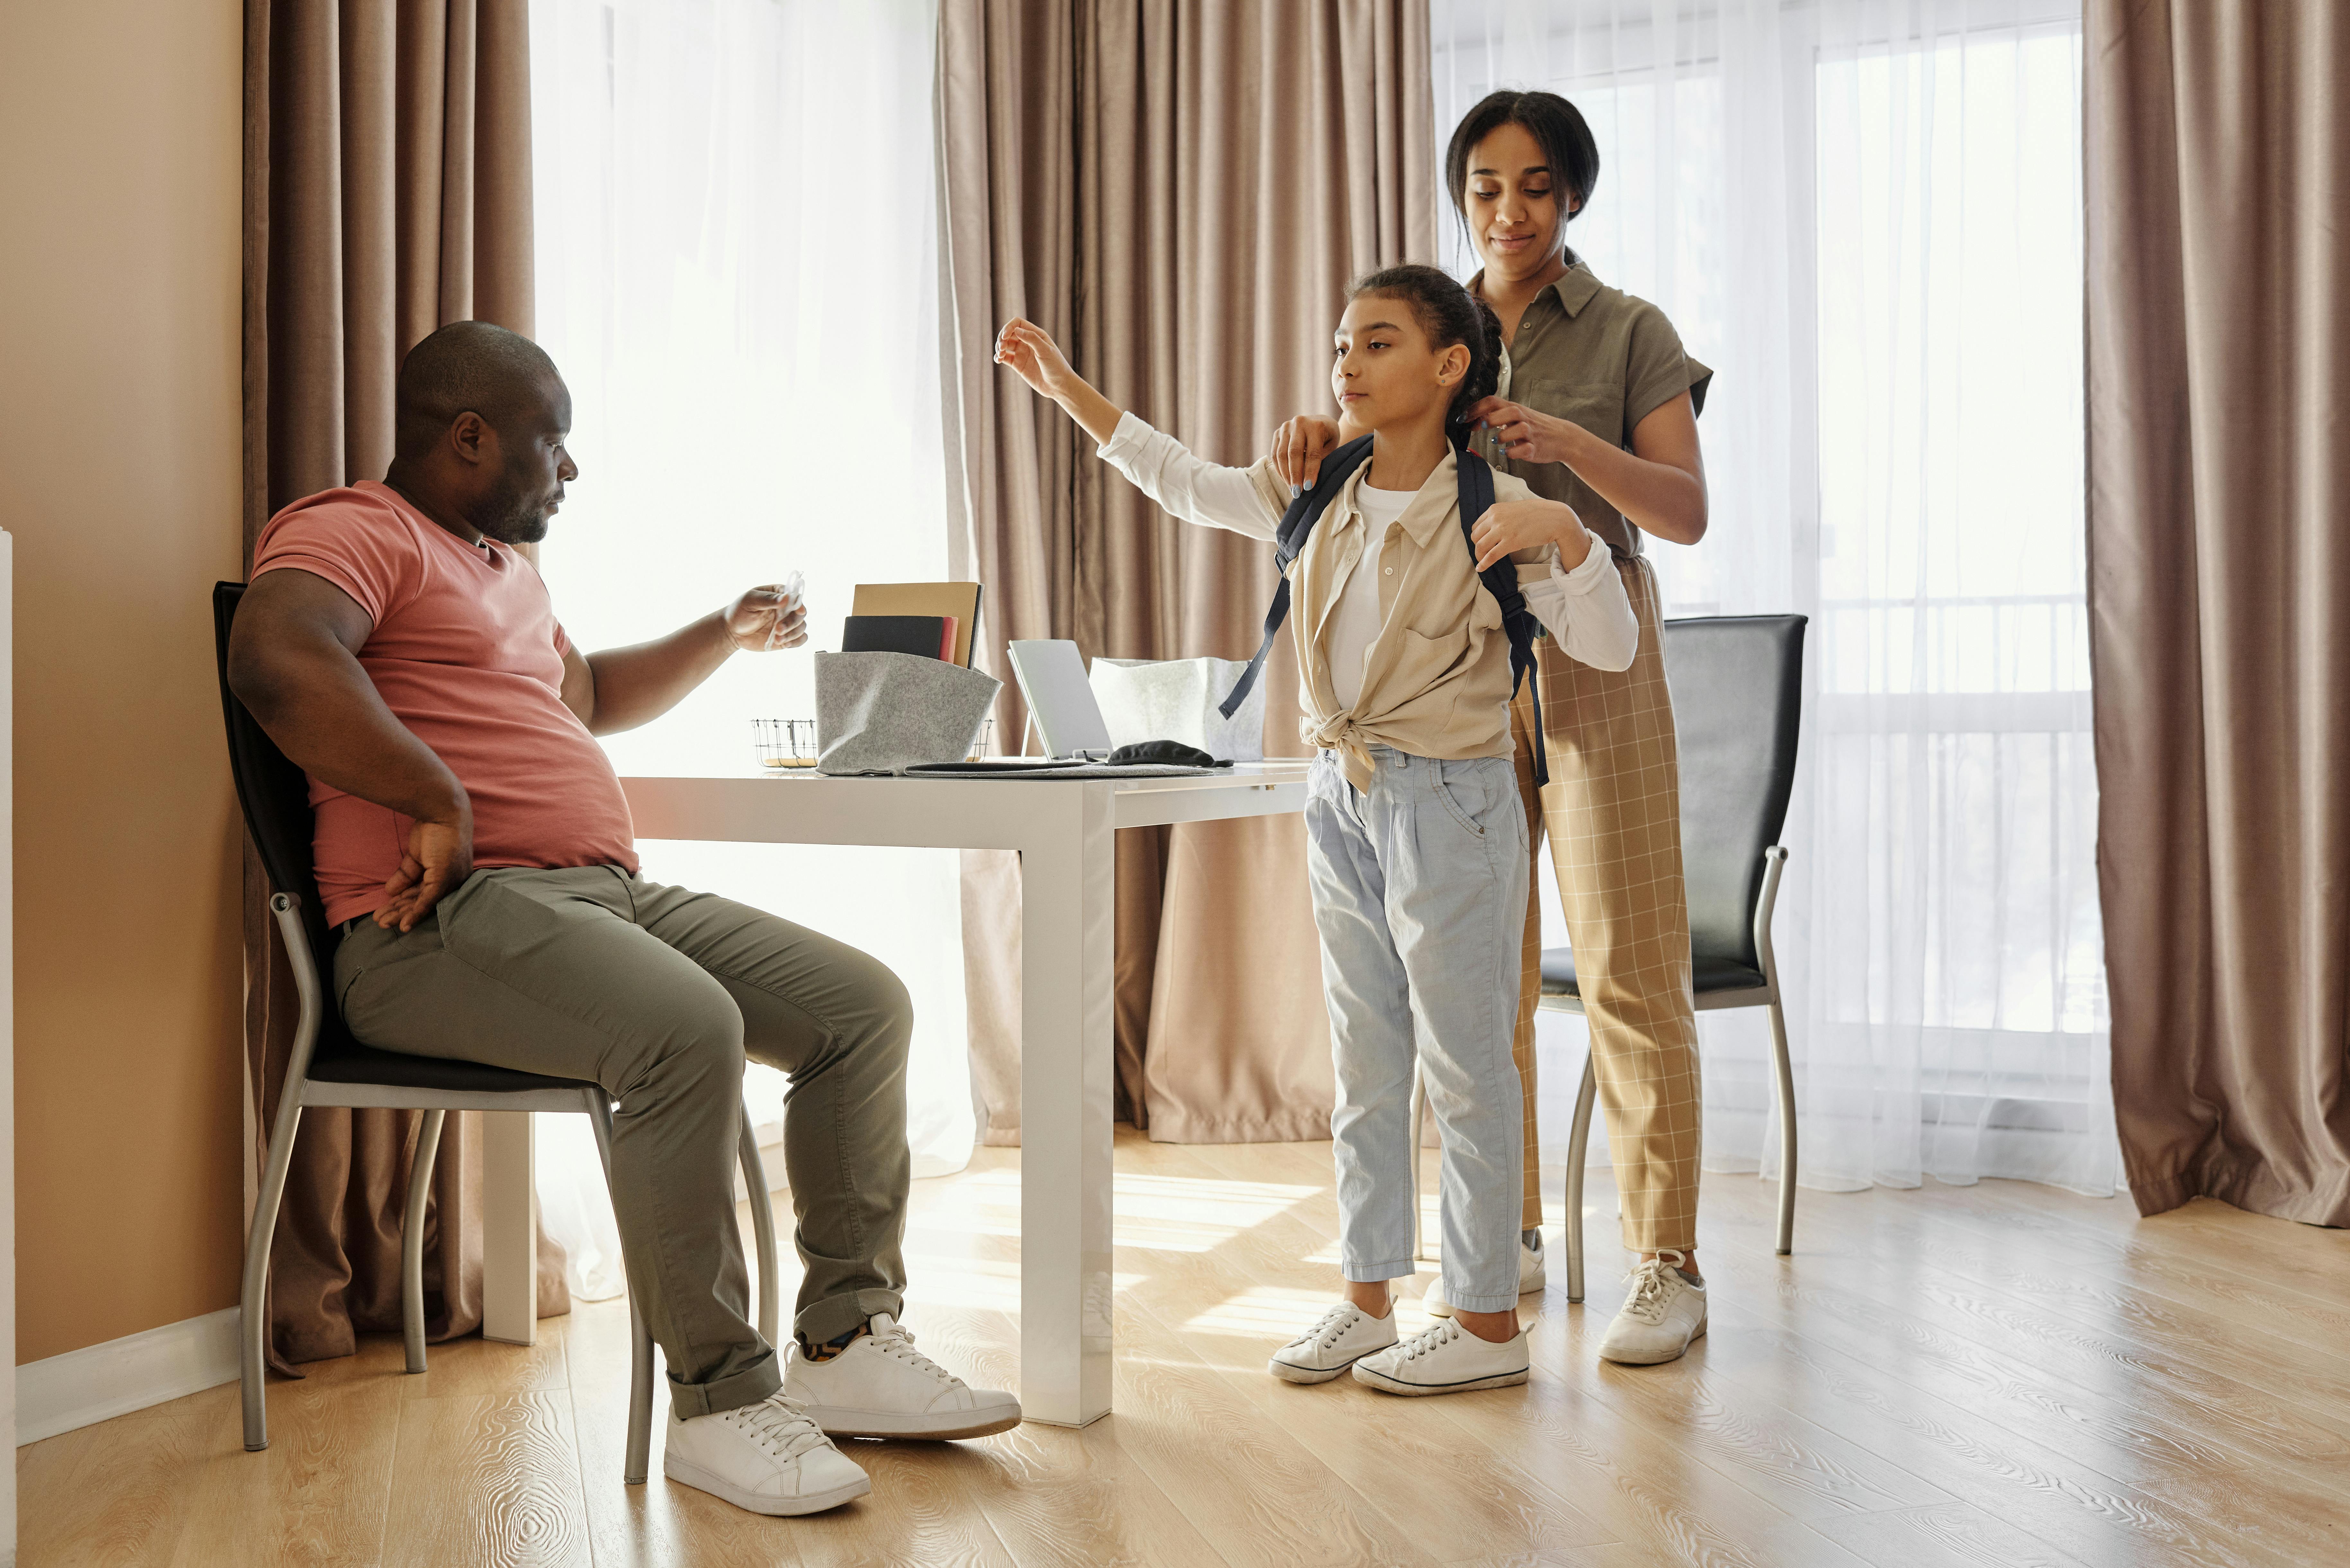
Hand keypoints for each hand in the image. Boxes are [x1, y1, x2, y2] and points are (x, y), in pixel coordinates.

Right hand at [375, 811, 472, 932]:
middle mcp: (450, 883)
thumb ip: (406, 874)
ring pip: (421, 905)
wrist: (441, 814)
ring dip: (401, 915)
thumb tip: (390, 891)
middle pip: (419, 903)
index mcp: (445, 876)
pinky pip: (428, 902)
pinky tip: (404, 925)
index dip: (404, 905)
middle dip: (398, 913)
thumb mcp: (416, 856)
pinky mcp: (444, 881)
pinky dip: (415, 914)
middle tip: (380, 921)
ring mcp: (449, 883)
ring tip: (382, 923)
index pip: (422, 895)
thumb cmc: (432, 831)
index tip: (387, 912)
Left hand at [723, 584, 808, 651]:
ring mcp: (787, 623)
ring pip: (801, 627)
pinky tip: (785, 644)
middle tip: (778, 629)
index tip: (798, 611)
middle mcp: (785, 608)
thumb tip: (786, 598)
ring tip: (777, 638)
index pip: (795, 596)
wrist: (732, 632)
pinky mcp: (786, 637)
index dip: (799, 603)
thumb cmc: (739, 612)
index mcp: (778, 595)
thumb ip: (767, 599)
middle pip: (800, 614)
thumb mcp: (749, 601)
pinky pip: (801, 639)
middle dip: (792, 623)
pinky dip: (796, 642)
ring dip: (792, 634)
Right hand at [994, 318, 1079, 399]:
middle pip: (1009, 333)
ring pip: (1005, 345)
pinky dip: (999, 357)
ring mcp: (1022, 353)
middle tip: (1001, 348)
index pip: (1017, 323)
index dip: (1008, 327)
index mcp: (1036, 335)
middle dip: (1002, 338)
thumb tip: (1016, 330)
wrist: (1059, 386)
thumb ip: (1031, 339)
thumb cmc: (1056, 366)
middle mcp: (1028, 342)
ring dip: (999, 347)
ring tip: (1000, 355)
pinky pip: (1005, 357)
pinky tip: (998, 359)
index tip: (1004, 336)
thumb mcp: (1045, 350)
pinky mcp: (1018, 364)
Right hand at [1269, 415, 1343, 488]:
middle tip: (1298, 492)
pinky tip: (1286, 480)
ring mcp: (1285, 427)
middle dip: (1295, 475)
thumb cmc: (1328, 437)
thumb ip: (1320, 459)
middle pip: (1293, 453)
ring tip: (1292, 489)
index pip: (1312, 452)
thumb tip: (1307, 480)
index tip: (1309, 487)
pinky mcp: (1277, 433)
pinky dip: (1279, 469)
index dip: (1310, 471)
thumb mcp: (1330, 446)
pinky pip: (1274, 454)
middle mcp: (1298, 423)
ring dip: (1285, 475)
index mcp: (1315, 426)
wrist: (1320, 421)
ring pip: (1280, 454)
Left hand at [1466, 397, 1582, 466]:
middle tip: (1480, 427)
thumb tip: (1473, 420)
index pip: (1493, 401)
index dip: (1476, 408)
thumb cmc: (1534, 427)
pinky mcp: (1536, 447)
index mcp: (1515, 409)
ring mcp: (1531, 433)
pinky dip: (1513, 452)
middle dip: (1491, 418)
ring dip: (1503, 436)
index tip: (1462, 419)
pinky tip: (1507, 453)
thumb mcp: (1517, 417)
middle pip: (1508, 411)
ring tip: (1496, 442)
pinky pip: (1524, 449)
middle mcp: (1523, 418)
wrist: (1562, 437)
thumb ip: (1497, 416)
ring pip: (1518, 429)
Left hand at [1471, 498, 1587, 571]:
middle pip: (1476, 537)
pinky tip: (1481, 569)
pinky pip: (1491, 555)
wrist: (1555, 518)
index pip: (1477, 526)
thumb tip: (1494, 527)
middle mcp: (1496, 518)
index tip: (1482, 543)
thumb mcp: (1514, 509)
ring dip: (1479, 556)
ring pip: (1480, 546)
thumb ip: (1502, 516)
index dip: (1478, 537)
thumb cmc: (1538, 513)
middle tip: (1483, 554)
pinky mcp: (1511, 542)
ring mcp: (1502, 530)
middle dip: (1478, 547)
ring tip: (1482, 562)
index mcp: (1495, 509)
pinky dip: (1483, 564)